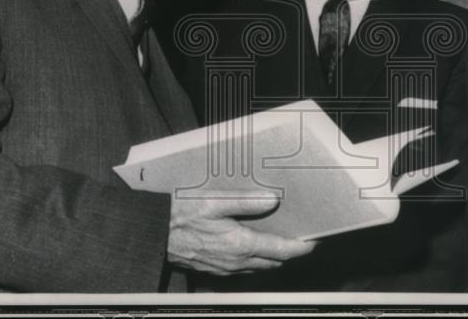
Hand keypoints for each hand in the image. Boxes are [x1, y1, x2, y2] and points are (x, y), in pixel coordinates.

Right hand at [166, 192, 316, 274]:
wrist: (153, 235)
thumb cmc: (180, 215)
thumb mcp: (214, 200)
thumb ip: (246, 201)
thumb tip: (272, 199)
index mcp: (240, 244)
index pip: (281, 250)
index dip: (301, 247)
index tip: (314, 241)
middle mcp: (236, 261)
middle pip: (274, 262)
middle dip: (289, 252)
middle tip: (301, 237)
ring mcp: (224, 268)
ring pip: (258, 267)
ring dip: (272, 257)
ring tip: (280, 240)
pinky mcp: (214, 269)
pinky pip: (243, 269)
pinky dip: (254, 259)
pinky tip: (251, 245)